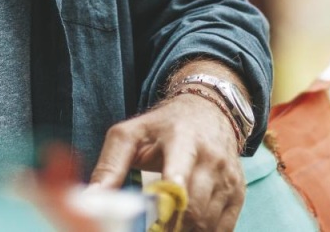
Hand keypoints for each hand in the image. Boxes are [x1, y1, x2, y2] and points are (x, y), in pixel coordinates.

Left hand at [89, 93, 245, 231]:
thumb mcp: (132, 133)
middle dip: (169, 227)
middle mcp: (210, 158)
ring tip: (163, 226)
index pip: (179, 175)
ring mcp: (228, 177)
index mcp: (181, 139)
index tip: (159, 214)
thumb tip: (91, 200)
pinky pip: (222, 229)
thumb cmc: (163, 125)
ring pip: (207, 223)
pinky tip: (184, 226)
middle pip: (193, 209)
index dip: (170, 199)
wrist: (208, 110)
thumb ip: (110, 164)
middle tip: (151, 227)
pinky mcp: (238, 194)